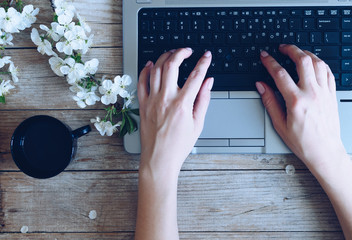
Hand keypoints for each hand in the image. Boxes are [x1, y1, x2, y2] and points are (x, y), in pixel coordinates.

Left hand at [137, 48, 212, 175]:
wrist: (159, 159)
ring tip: (172, 54)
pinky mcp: (142, 104)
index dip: (204, 62)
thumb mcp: (198, 124)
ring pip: (156, 69)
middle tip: (188, 51)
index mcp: (182, 104)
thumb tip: (209, 82)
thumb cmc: (178, 145)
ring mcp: (152, 100)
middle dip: (181, 53)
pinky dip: (146, 70)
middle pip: (172, 65)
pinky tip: (152, 64)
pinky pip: (141, 82)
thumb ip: (204, 100)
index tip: (207, 55)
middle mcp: (166, 99)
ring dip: (164, 57)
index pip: (196, 76)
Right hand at [257, 44, 346, 172]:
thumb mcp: (279, 124)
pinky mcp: (332, 95)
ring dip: (307, 53)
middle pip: (302, 61)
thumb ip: (270, 102)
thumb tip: (261, 86)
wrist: (325, 151)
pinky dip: (320, 63)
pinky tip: (314, 63)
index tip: (264, 56)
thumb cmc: (303, 142)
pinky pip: (329, 72)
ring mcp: (324, 93)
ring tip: (298, 52)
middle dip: (291, 49)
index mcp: (296, 101)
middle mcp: (312, 93)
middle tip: (282, 47)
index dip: (270, 62)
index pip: (280, 74)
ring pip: (318, 63)